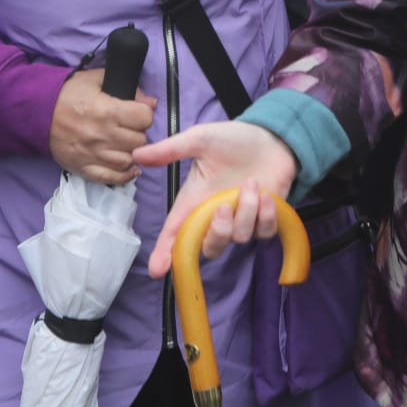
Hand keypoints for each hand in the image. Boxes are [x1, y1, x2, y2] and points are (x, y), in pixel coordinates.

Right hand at [48, 67, 157, 184]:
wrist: (36, 113)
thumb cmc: (68, 94)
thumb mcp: (96, 80)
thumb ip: (127, 88)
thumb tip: (151, 103)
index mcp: (107, 110)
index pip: (144, 118)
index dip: (144, 114)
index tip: (138, 113)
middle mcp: (102, 135)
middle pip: (139, 141)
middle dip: (139, 132)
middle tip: (130, 128)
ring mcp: (93, 155)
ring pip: (129, 161)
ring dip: (133, 153)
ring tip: (127, 145)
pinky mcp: (83, 168)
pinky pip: (112, 178)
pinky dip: (125, 176)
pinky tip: (130, 168)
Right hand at [136, 121, 297, 277]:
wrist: (270, 136)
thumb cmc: (232, 139)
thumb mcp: (200, 139)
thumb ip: (171, 150)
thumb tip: (137, 154)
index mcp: (195, 201)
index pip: (175, 233)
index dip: (164, 253)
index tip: (156, 270)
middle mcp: (215, 216)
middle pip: (210, 247)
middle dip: (218, 232)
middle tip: (224, 205)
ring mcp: (240, 221)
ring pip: (239, 238)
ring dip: (246, 210)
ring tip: (252, 182)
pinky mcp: (264, 220)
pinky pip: (264, 233)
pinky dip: (266, 215)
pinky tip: (266, 194)